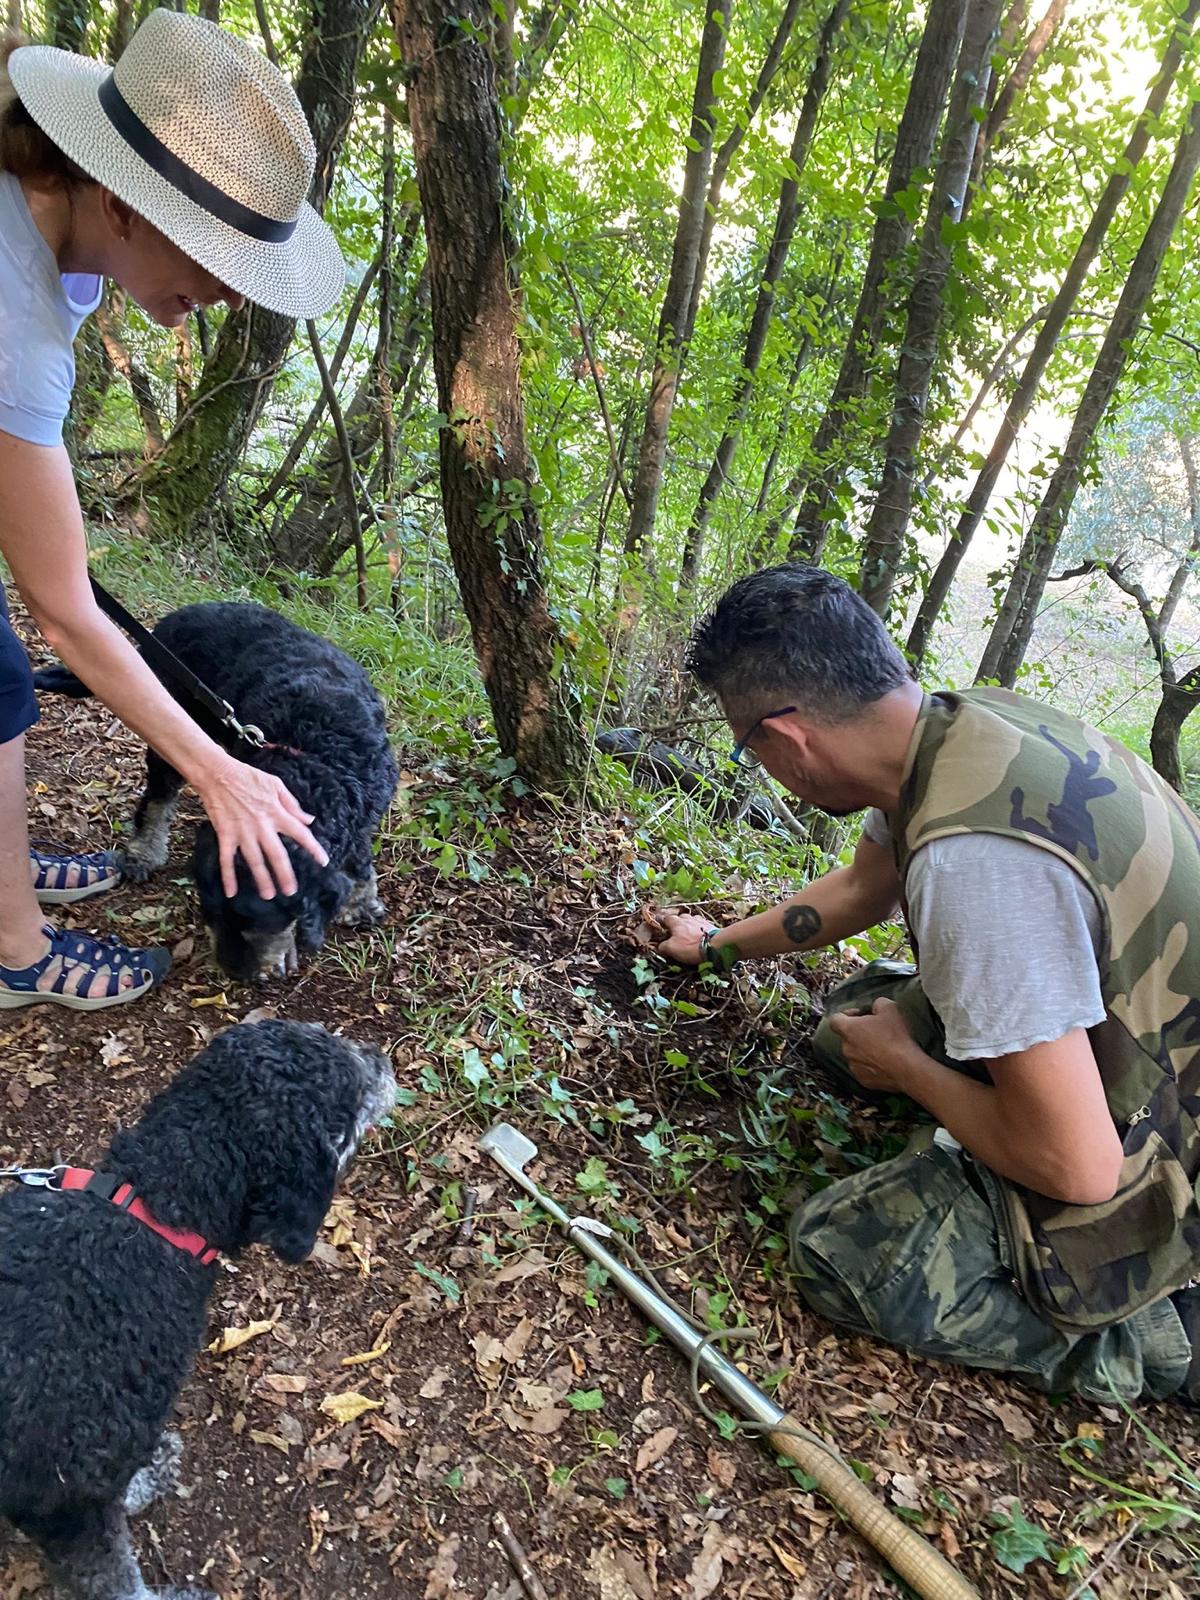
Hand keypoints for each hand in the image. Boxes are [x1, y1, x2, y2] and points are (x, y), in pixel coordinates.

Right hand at [195, 755, 328, 899]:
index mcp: (277, 813)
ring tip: (268, 895)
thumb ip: (293, 805)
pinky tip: (231, 892)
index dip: (313, 848)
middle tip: (291, 891)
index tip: (323, 862)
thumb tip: (309, 820)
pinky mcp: (225, 835)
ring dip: (262, 879)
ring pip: (255, 861)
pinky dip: (228, 877)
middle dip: (285, 875)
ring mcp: (243, 832)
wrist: (218, 774)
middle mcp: (262, 826)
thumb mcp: (276, 785)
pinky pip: (227, 860)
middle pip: (277, 855)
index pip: (300, 834)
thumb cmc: (248, 777)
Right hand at [651, 909, 714, 965]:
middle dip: (678, 924)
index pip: (666, 918)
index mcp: (676, 922)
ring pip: (692, 920)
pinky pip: (702, 925)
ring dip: (689, 925)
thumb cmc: (690, 947)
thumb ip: (663, 946)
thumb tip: (660, 946)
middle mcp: (688, 918)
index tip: (662, 928)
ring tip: (690, 934)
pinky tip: (700, 935)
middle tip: (677, 933)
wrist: (714, 945)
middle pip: (680, 918)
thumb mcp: (672, 949)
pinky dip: (699, 929)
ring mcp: (700, 920)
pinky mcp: (710, 925)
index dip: (663, 923)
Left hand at [828, 998, 923, 1092]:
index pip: (835, 1019)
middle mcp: (846, 1048)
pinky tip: (886, 1063)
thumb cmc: (896, 1037)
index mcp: (848, 1029)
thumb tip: (876, 1006)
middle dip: (859, 1034)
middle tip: (878, 1032)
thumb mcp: (890, 1009)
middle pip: (847, 1037)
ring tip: (884, 1049)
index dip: (846, 1015)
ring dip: (865, 1051)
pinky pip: (864, 1070)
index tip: (860, 1015)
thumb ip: (878, 1003)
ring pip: (855, 1055)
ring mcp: (853, 1066)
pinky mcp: (863, 1080)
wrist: (906, 1068)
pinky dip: (872, 1066)